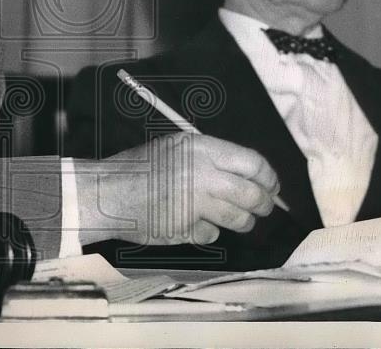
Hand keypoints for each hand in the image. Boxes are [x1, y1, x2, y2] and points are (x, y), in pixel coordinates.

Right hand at [74, 133, 279, 246]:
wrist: (109, 191)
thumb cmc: (140, 167)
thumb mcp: (176, 146)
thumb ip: (210, 157)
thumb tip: (246, 174)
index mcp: (203, 149)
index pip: (254, 163)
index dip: (268, 177)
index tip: (271, 185)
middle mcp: (204, 174)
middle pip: (253, 194)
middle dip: (263, 204)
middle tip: (262, 207)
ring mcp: (196, 203)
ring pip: (239, 218)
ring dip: (243, 222)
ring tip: (238, 220)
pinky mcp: (186, 228)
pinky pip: (212, 234)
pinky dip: (208, 233)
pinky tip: (197, 226)